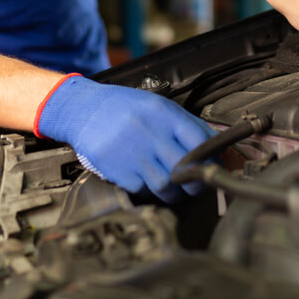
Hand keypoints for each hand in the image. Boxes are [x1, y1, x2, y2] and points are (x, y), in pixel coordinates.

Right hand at [34, 75, 212, 201]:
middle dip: (195, 183)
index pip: (200, 140)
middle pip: (185, 168)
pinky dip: (148, 191)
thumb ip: (186, 124)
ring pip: (166, 186)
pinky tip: (145, 181)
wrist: (82, 109)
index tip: (214, 168)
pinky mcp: (117, 170)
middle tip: (195, 185)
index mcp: (163, 113)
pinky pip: (142, 190)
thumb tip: (216, 144)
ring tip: (172, 187)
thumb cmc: (124, 107)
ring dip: (173, 192)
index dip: (212, 159)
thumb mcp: (157, 106)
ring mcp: (132, 152)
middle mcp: (149, 132)